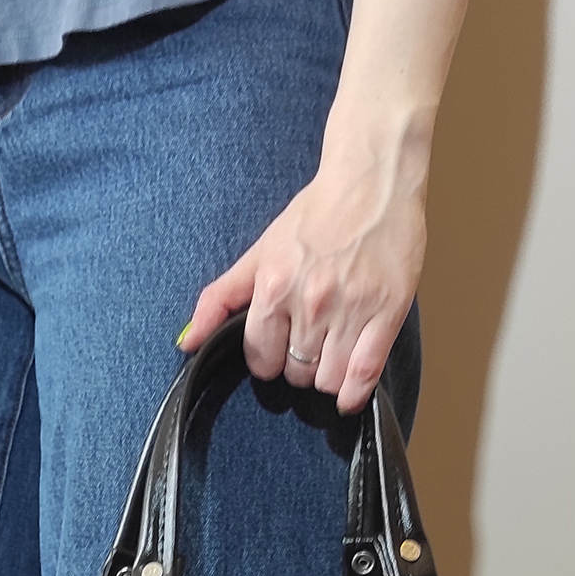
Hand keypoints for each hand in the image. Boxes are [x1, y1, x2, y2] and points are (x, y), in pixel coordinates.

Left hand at [176, 144, 425, 413]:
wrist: (374, 180)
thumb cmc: (317, 213)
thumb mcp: (259, 251)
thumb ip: (220, 298)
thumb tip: (187, 342)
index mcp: (274, 287)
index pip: (261, 358)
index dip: (268, 360)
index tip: (278, 349)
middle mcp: (310, 302)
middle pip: (295, 372)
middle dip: (298, 366)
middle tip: (308, 345)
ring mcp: (350, 309)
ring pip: (327, 379)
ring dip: (326, 378)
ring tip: (331, 356)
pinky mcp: (387, 312)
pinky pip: (364, 373)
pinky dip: (353, 394)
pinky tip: (349, 395)